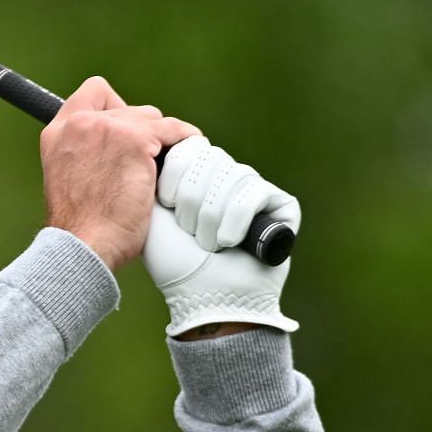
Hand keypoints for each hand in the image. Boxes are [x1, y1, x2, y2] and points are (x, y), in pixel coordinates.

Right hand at [41, 77, 199, 271]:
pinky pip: (173, 130)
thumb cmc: (82, 228)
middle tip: (144, 162)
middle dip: (140, 131)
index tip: (125, 130)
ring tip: (158, 169)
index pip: (92, 93)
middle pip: (126, 106)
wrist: (84, 245)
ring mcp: (107, 128)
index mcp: (57, 133)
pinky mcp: (135, 140)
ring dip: (159, 140)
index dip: (115, 107)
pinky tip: (187, 153)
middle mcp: (79, 123)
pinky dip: (185, 141)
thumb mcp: (70, 178)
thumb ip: (86, 156)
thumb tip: (118, 152)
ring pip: (150, 117)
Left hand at [144, 136, 300, 335]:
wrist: (204, 297)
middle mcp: (228, 177)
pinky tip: (230, 243)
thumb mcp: (150, 210)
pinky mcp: (282, 205)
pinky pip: (254, 192)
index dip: (174, 174)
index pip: (189, 145)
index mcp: (197, 175)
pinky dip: (235, 221)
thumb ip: (151, 171)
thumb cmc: (174, 261)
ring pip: (231, 175)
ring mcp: (256, 189)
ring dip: (211, 216)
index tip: (165, 204)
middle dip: (191, 199)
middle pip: (209, 157)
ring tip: (208, 244)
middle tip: (188, 232)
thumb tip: (157, 134)